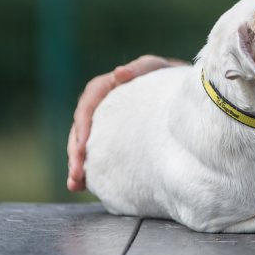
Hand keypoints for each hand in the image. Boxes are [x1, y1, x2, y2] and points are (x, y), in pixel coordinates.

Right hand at [66, 54, 183, 191]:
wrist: (180, 91)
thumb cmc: (166, 76)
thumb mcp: (155, 68)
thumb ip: (139, 68)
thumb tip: (119, 72)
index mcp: (106, 86)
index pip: (87, 104)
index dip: (82, 124)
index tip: (82, 146)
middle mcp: (99, 105)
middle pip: (80, 128)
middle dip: (75, 152)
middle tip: (76, 174)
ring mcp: (103, 122)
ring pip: (82, 143)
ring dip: (76, 164)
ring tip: (75, 184)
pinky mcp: (109, 137)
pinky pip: (93, 152)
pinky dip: (87, 169)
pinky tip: (80, 186)